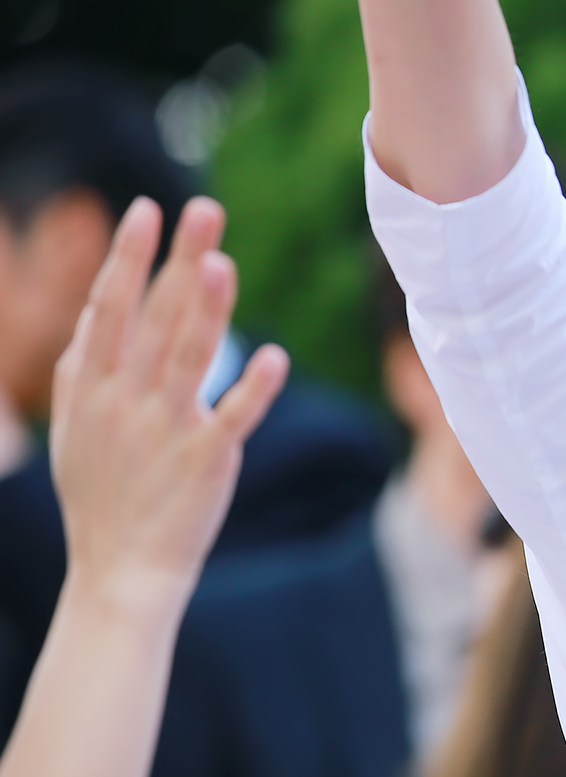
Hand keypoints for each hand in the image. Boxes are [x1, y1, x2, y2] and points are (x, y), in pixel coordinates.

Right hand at [49, 195, 287, 610]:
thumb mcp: (78, 425)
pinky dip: (254, 388)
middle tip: (204, 208)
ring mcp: (164, 428)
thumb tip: (97, 314)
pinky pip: (233, 417)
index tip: (145, 210)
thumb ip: (88, 368)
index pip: (110, 308)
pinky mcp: (205, 459)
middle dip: (177, 259)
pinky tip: (276, 357)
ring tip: (223, 262)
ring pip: (189, 356)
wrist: (119, 568)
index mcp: (90, 387)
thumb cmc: (102, 492)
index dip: (128, 258)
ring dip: (206, 308)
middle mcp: (124, 400)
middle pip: (154, 316)